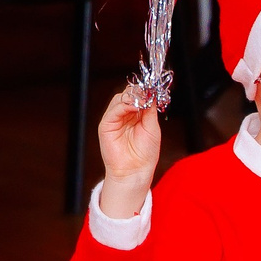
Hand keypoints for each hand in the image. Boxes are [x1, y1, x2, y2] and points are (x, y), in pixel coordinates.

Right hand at [96, 90, 161, 214]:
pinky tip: (134, 107)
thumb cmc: (145, 153)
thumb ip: (150, 110)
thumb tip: (151, 93)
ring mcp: (115, 119)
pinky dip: (123, 105)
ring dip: (132, 97)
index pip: (139, 96)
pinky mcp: (106, 125)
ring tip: (142, 102)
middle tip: (148, 94)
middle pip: (128, 94)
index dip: (145, 91)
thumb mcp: (152, 127)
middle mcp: (125, 115)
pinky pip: (113, 110)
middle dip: (139, 92)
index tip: (154, 90)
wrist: (135, 170)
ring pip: (120, 98)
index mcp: (137, 115)